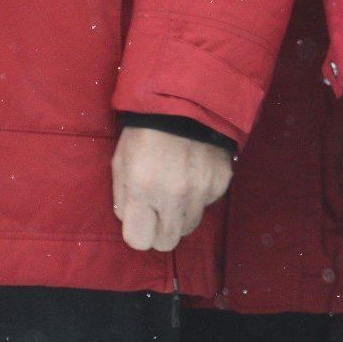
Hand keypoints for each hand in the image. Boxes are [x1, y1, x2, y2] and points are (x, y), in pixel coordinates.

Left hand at [111, 126, 231, 252]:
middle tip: (158, 209)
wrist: (187, 100)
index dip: (137, 231)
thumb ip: (123, 198)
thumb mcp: (121, 162)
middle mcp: (174, 195)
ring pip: (189, 226)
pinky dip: (199, 195)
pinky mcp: (221, 181)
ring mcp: (202, 189)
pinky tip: (193, 173)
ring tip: (177, 188)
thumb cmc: (145, 132)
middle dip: (159, 230)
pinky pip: (207, 204)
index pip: (140, 241)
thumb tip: (132, 221)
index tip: (139, 218)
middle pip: (167, 242)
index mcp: (143, 189)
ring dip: (181, 214)